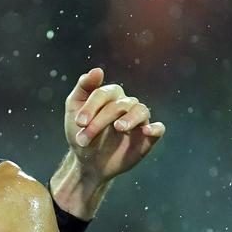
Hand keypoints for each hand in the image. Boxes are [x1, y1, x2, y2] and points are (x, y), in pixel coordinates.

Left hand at [65, 67, 164, 181]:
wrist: (86, 162)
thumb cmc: (79, 132)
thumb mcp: (73, 109)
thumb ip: (83, 87)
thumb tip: (97, 70)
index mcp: (110, 96)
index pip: (104, 93)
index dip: (91, 107)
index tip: (79, 123)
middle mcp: (126, 105)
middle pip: (119, 105)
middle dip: (99, 122)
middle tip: (83, 139)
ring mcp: (138, 121)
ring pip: (141, 111)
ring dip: (129, 119)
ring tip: (118, 128)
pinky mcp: (147, 138)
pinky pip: (158, 129)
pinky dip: (155, 128)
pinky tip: (146, 131)